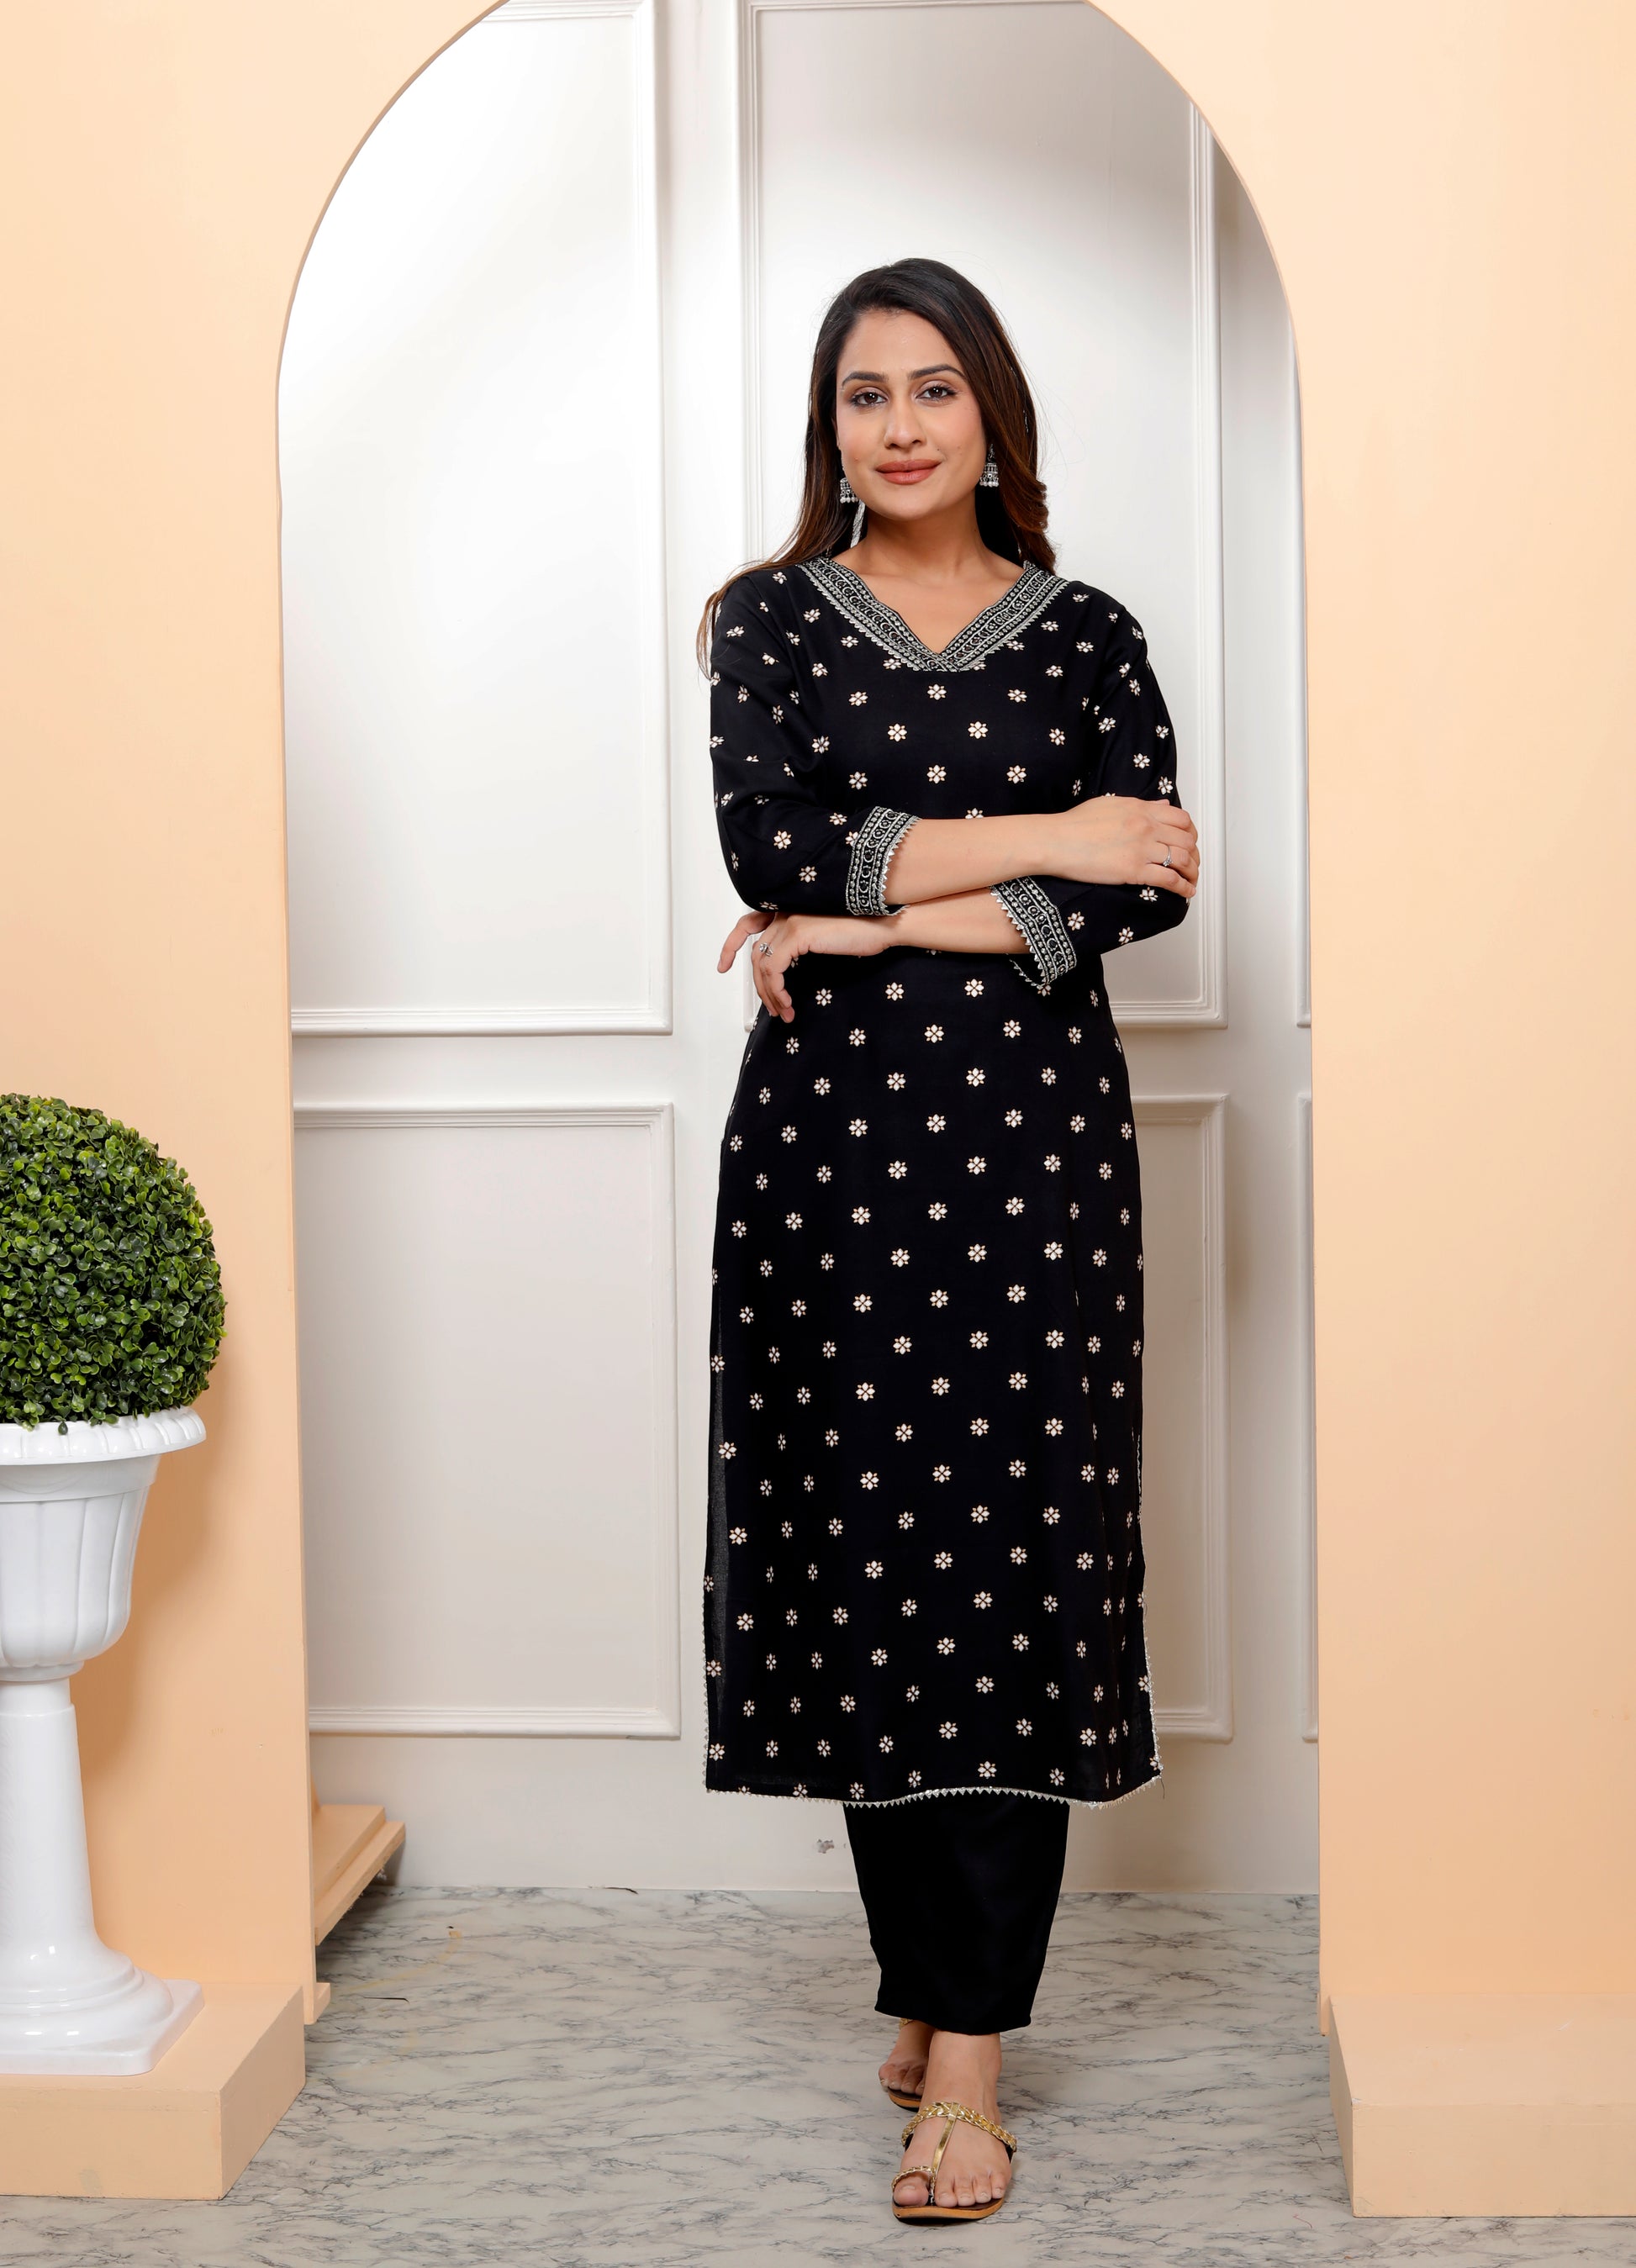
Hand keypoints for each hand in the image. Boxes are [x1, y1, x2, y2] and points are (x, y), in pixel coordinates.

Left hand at [717, 909, 895, 1021]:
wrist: (884, 923)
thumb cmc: (863, 932)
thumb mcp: (824, 940)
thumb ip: (800, 946)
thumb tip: (783, 973)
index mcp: (789, 910)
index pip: (748, 924)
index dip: (731, 944)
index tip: (724, 965)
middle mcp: (785, 912)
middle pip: (755, 954)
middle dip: (760, 986)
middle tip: (773, 1009)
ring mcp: (790, 921)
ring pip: (762, 965)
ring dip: (770, 994)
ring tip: (784, 1012)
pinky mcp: (797, 933)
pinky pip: (774, 968)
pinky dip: (776, 989)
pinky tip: (787, 1002)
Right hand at [1045, 794, 1199, 895]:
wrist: (1056, 841)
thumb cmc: (1075, 824)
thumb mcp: (1111, 804)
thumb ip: (1140, 805)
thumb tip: (1162, 805)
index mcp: (1141, 809)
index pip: (1182, 819)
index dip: (1191, 833)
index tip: (1190, 842)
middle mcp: (1146, 827)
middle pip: (1187, 840)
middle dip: (1195, 855)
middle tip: (1193, 864)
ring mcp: (1142, 849)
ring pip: (1184, 860)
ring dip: (1193, 872)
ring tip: (1191, 881)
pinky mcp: (1134, 871)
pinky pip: (1170, 879)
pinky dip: (1183, 887)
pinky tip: (1186, 893)